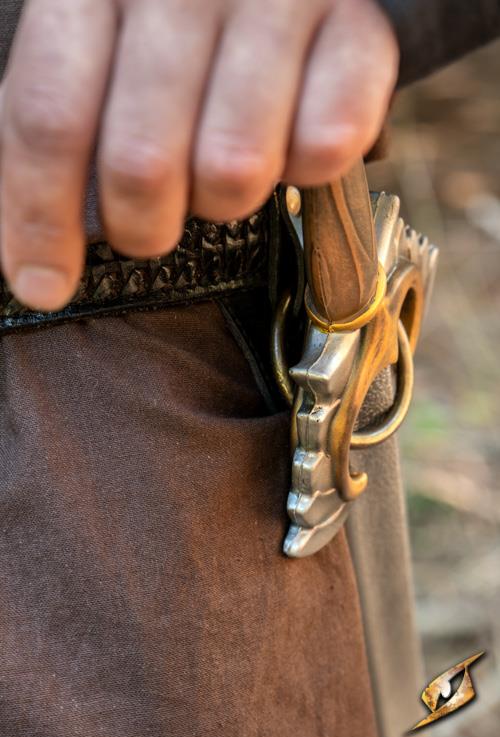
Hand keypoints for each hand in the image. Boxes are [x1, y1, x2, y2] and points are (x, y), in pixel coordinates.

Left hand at [0, 0, 398, 310]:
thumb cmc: (177, 23)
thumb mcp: (98, 46)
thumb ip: (55, 120)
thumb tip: (25, 245)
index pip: (50, 117)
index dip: (40, 217)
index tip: (44, 286)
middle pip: (143, 162)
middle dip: (142, 226)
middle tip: (153, 224)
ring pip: (233, 170)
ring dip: (224, 198)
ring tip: (224, 170)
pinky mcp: (360, 27)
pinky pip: (325, 149)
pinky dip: (304, 168)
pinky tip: (291, 140)